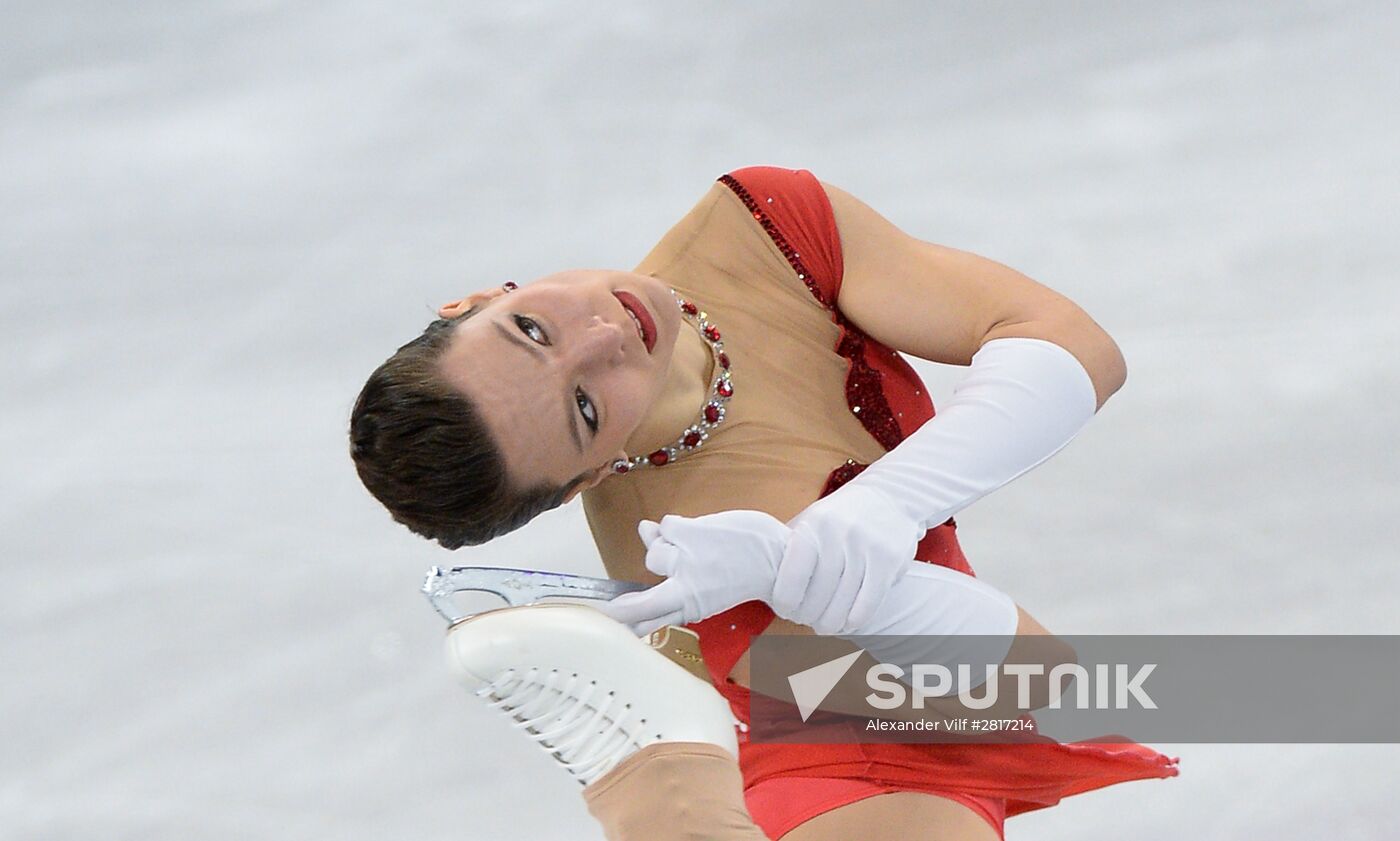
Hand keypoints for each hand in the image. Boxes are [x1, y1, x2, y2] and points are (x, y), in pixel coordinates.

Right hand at [596, 510, 788, 635]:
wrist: (779, 558)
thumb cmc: (745, 571)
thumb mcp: (708, 584)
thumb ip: (674, 569)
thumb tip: (644, 532)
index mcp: (692, 605)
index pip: (651, 618)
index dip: (626, 621)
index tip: (606, 623)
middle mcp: (684, 587)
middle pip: (642, 600)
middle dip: (624, 607)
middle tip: (612, 609)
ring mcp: (685, 560)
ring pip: (653, 551)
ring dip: (665, 546)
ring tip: (691, 547)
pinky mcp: (689, 533)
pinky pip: (665, 525)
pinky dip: (675, 526)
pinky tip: (696, 531)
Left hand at [771, 484, 921, 634]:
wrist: (888, 495)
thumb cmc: (837, 518)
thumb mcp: (809, 522)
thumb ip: (788, 549)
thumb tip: (762, 584)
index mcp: (812, 526)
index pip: (792, 577)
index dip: (785, 603)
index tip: (785, 610)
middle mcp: (838, 535)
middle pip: (818, 595)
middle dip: (808, 616)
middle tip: (805, 620)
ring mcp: (866, 547)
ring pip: (843, 603)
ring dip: (830, 622)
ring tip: (824, 626)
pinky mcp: (889, 560)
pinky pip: (868, 603)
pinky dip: (854, 620)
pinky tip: (847, 623)